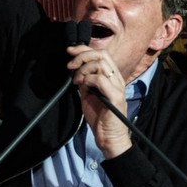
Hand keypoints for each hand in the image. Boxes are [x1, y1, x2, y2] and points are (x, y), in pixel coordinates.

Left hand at [66, 44, 131, 158]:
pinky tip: (82, 86)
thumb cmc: (99, 117)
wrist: (108, 137)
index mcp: (112, 76)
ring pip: (101, 64)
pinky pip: (100, 79)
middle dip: (82, 55)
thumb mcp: (88, 94)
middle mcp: (117, 79)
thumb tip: (75, 69)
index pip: (101, 53)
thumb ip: (85, 81)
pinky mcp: (115, 96)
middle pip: (102, 54)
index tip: (70, 51)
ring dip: (83, 69)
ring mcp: (117, 86)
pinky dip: (88, 79)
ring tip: (76, 80)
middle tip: (70, 65)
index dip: (84, 49)